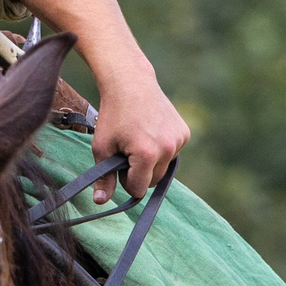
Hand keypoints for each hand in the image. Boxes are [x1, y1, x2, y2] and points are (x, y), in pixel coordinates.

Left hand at [91, 71, 188, 202]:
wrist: (131, 84)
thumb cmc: (113, 116)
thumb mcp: (102, 147)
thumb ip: (103, 177)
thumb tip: (101, 202)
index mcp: (147, 154)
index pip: (138, 189)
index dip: (125, 181)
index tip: (118, 166)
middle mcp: (168, 149)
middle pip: (153, 181)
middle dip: (138, 173)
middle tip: (126, 152)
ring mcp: (179, 140)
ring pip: (163, 168)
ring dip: (151, 162)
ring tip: (137, 139)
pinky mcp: (185, 133)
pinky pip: (172, 153)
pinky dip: (161, 149)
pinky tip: (150, 132)